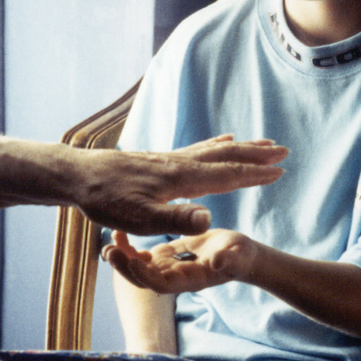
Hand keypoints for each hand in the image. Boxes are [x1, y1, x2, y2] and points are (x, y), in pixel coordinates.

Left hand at [73, 135, 285, 235]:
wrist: (78, 175)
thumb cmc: (105, 199)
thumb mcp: (138, 218)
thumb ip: (174, 218)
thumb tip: (208, 218)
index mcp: (181, 179)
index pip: (226, 175)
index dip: (254, 174)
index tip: (280, 171)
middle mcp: (180, 164)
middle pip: (226, 155)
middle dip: (256, 155)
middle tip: (283, 151)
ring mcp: (170, 159)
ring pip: (215, 149)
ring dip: (241, 148)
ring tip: (261, 144)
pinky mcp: (160, 159)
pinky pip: (199, 148)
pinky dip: (217, 144)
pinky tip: (221, 141)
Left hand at [104, 229, 258, 293]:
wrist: (238, 254)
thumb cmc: (240, 256)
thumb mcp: (237, 256)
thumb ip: (228, 260)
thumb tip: (217, 262)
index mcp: (188, 279)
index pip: (161, 284)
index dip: (146, 275)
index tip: (132, 260)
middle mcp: (173, 276)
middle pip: (143, 278)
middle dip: (126, 267)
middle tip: (111, 250)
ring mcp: (167, 267)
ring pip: (138, 266)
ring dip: (123, 256)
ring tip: (111, 239)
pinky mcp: (164, 255)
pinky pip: (141, 254)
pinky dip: (129, 245)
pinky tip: (119, 230)